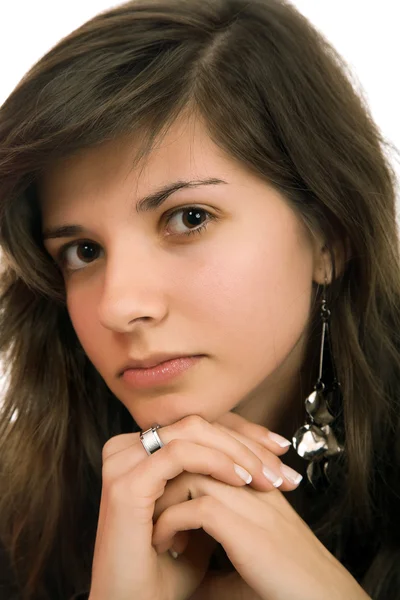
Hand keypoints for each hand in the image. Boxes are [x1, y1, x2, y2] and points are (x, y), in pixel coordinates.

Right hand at [88, 413, 299, 599]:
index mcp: (141, 454)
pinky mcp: (127, 482)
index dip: (241, 434)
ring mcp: (124, 463)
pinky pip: (179, 454)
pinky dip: (214, 461)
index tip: (278, 450)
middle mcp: (128, 450)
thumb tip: (254, 468)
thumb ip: (214, 487)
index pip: (199, 427)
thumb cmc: (164, 571)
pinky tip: (240, 479)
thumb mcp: (199, 520)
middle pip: (198, 423)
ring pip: (191, 430)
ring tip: (264, 476)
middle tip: (279, 466)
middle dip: (245, 442)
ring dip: (235, 450)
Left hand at [152, 465, 370, 599]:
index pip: (213, 449)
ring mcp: (251, 502)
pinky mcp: (246, 527)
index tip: (156, 491)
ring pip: (193, 472)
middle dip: (166, 473)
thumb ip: (213, 559)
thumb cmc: (286, 587)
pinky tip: (164, 545)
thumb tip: (183, 569)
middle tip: (145, 500)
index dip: (179, 464)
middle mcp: (254, 486)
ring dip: (163, 497)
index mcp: (256, 486)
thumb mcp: (243, 565)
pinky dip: (171, 524)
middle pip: (200, 450)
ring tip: (150, 524)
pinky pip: (196, 508)